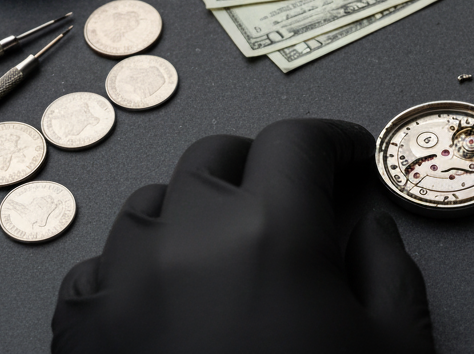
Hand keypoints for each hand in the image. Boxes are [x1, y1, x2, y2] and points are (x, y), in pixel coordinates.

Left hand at [52, 120, 433, 353]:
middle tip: (292, 199)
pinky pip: (95, 270)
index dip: (333, 139)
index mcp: (272, 231)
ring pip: (151, 204)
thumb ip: (389, 267)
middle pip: (218, 155)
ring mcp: (122, 287)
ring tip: (225, 251)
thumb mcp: (393, 349)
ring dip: (192, 211)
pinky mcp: (80, 340)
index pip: (297, 140)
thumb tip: (368, 227)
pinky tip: (164, 300)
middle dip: (261, 167)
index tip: (350, 156)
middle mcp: (187, 240)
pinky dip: (131, 270)